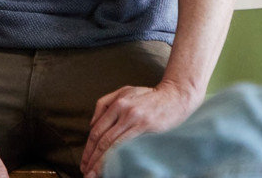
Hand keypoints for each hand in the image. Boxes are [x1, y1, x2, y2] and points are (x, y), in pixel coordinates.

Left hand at [79, 80, 200, 177]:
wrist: (176, 96)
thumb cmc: (151, 96)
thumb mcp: (126, 92)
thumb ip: (106, 104)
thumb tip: (92, 124)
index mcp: (117, 101)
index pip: (97, 129)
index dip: (88, 148)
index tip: (85, 161)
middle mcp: (123, 108)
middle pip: (101, 138)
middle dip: (91, 158)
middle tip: (86, 171)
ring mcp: (133, 117)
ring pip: (110, 143)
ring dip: (100, 161)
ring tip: (94, 173)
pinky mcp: (144, 126)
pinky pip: (124, 144)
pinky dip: (114, 157)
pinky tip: (110, 167)